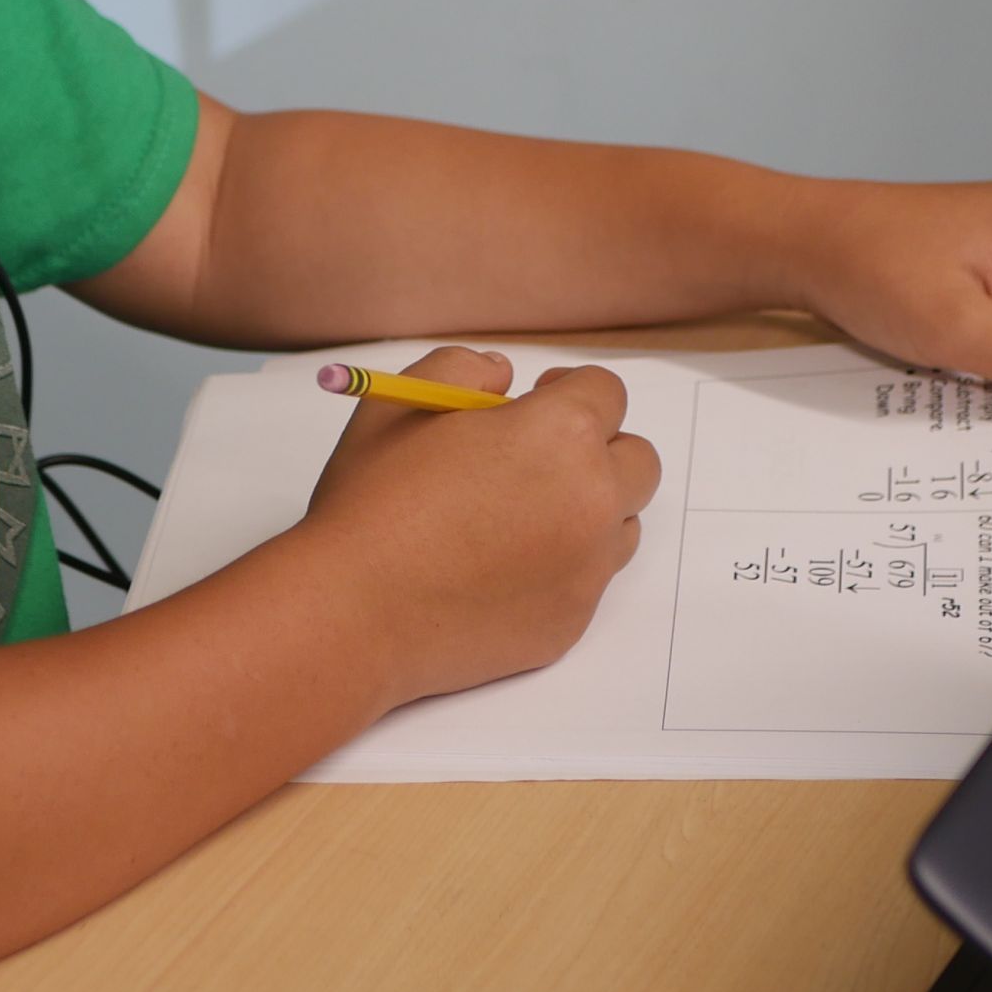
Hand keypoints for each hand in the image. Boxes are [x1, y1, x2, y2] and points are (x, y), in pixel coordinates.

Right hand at [293, 347, 661, 713]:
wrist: (354, 613)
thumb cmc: (372, 502)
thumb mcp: (403, 401)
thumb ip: (465, 368)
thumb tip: (504, 377)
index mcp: (562, 433)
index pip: (608, 393)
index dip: (570, 392)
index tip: (536, 403)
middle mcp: (593, 499)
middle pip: (637, 460)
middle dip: (598, 450)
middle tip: (538, 460)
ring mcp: (588, 568)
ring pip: (621, 525)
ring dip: (588, 512)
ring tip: (517, 518)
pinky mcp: (572, 622)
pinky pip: (587, 582)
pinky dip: (558, 570)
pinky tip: (497, 571)